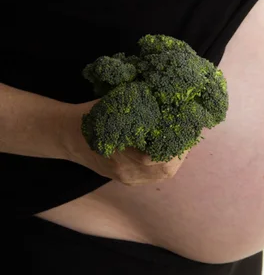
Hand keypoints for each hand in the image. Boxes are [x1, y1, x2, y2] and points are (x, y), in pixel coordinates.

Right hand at [62, 100, 187, 185]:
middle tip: (188, 131)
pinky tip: (170, 145)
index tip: (186, 126)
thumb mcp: (114, 104)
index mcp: (121, 156)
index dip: (176, 143)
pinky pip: (154, 175)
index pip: (158, 157)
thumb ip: (140, 103)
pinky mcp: (128, 180)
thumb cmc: (90, 115)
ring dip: (176, 156)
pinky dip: (166, 160)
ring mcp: (128, 179)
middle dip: (181, 150)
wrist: (64, 135)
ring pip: (163, 173)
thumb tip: (168, 94)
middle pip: (166, 169)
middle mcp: (126, 172)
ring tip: (183, 137)